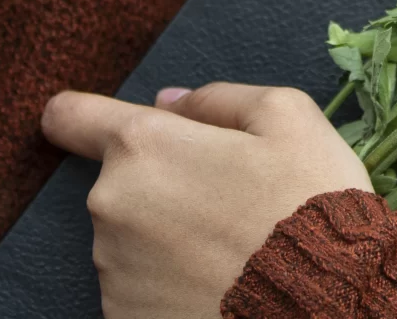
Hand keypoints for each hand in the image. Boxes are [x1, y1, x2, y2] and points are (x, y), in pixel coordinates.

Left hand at [41, 82, 373, 318]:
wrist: (326, 309)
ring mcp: (113, 272)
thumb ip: (219, 99)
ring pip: (131, 238)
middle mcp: (111, 206)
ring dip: (168, 238)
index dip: (79, 116)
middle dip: (162, 184)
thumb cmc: (308, 208)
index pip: (70, 116)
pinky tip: (217, 286)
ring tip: (231, 250)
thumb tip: (171, 103)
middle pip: (121, 182)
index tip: (88, 125)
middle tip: (226, 202)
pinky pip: (141, 288)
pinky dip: (171, 285)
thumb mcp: (289, 119)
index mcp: (144, 146)